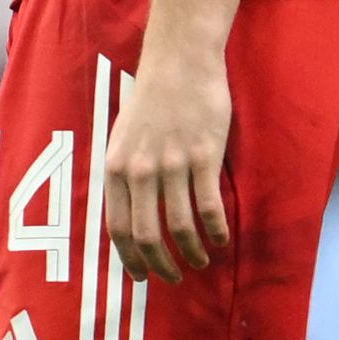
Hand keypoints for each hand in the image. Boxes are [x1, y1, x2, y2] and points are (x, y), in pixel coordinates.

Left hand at [103, 49, 231, 281]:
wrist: (180, 62)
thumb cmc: (152, 99)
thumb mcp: (122, 138)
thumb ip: (124, 174)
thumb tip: (130, 211)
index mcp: (115, 169)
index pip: (117, 229)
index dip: (130, 260)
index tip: (143, 277)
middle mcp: (140, 171)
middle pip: (147, 234)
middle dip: (161, 265)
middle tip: (175, 277)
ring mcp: (173, 164)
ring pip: (180, 225)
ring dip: (193, 252)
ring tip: (203, 261)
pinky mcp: (205, 156)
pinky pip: (209, 205)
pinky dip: (216, 229)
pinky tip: (223, 238)